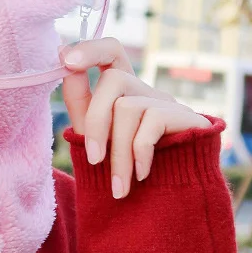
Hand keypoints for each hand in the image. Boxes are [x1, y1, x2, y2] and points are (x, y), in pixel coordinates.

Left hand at [58, 37, 210, 198]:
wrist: (168, 204)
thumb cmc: (122, 166)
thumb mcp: (92, 132)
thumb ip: (78, 98)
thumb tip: (63, 55)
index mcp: (121, 89)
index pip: (110, 50)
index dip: (90, 48)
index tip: (67, 60)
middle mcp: (144, 89)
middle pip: (113, 79)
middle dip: (96, 122)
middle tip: (94, 160)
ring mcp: (167, 102)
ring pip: (128, 107)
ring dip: (118, 152)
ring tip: (119, 186)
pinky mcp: (188, 118)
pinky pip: (152, 121)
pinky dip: (140, 153)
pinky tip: (141, 176)